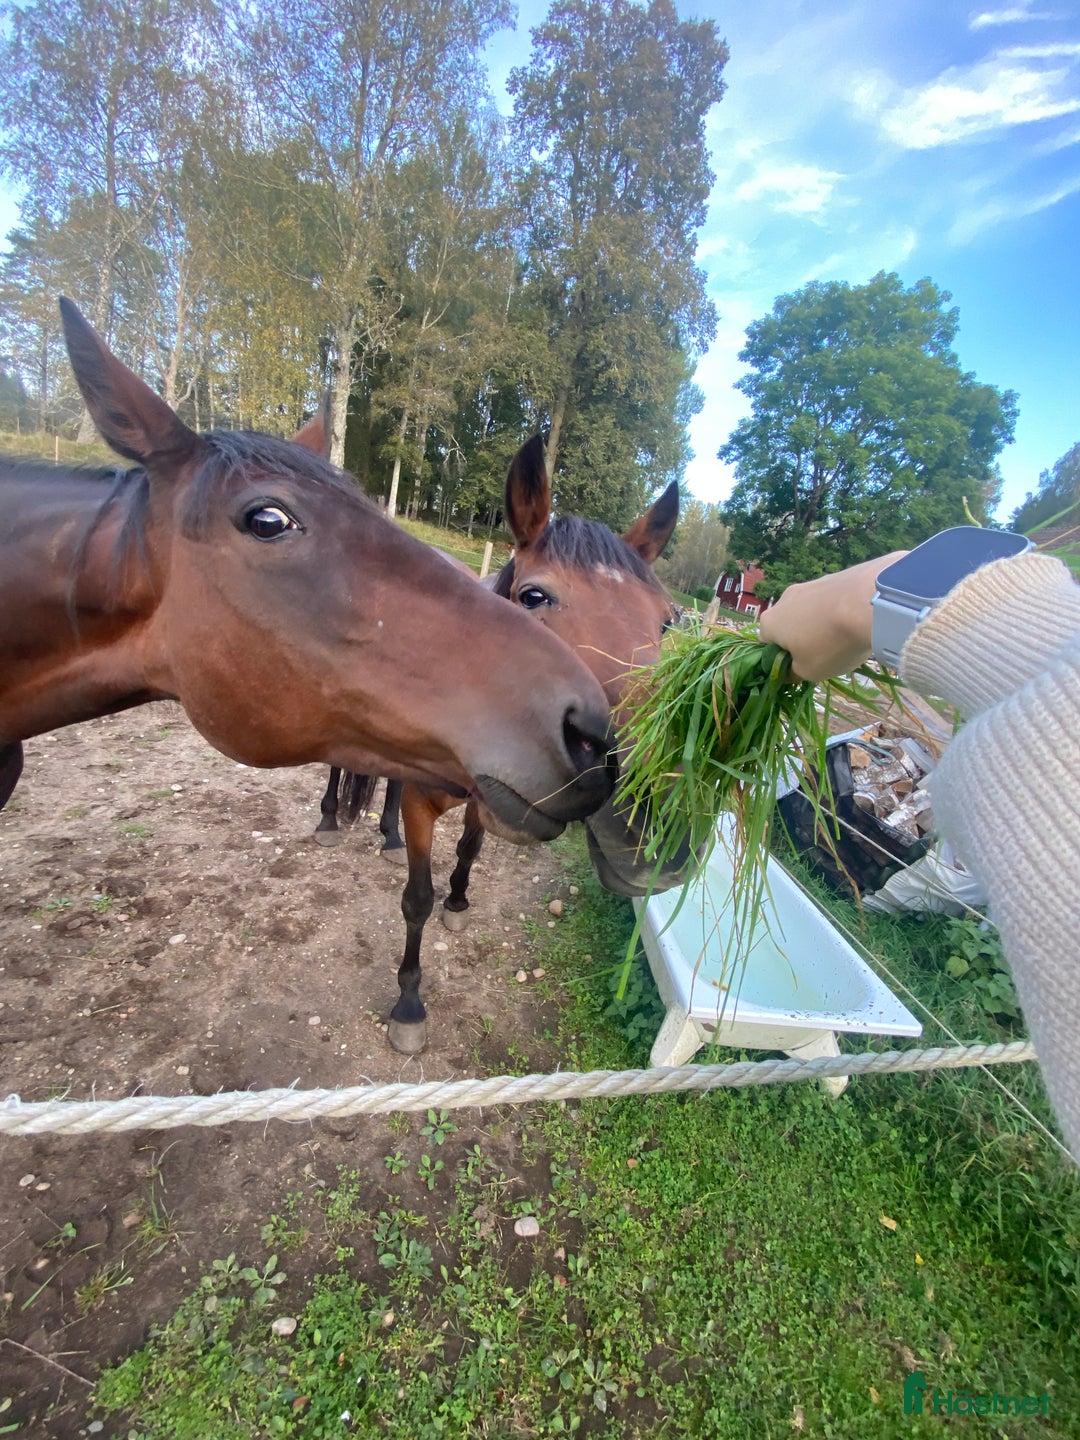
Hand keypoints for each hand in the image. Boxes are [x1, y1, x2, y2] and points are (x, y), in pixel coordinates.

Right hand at [758, 552, 907, 681]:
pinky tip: (858, 621)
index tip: (803, 667)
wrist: (869, 602)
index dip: (783, 659)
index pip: (768, 645)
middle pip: (790, 625)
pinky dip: (840, 611)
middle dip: (804, 639)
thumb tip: (789, 669)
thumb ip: (793, 673)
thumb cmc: (830, 643)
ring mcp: (809, 584)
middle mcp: (784, 599)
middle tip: (826, 654)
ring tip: (847, 637)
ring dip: (823, 624)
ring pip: (811, 611)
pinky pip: (832, 600)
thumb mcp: (808, 672)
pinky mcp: (833, 576)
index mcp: (770, 622)